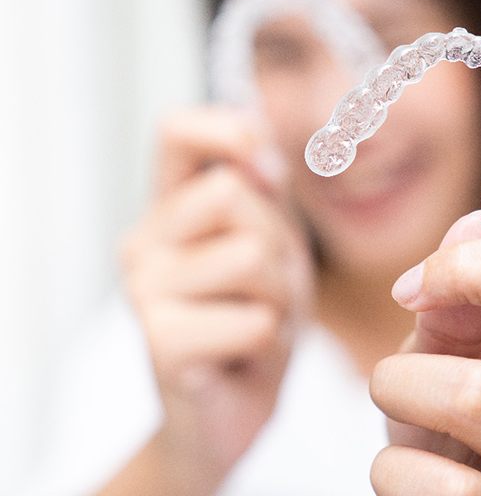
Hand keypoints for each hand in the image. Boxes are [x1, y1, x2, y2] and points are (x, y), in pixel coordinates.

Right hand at [118, 106, 312, 492]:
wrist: (230, 406)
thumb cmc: (252, 314)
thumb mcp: (271, 240)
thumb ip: (264, 188)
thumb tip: (258, 144)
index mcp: (170, 207)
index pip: (177, 130)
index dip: (227, 131)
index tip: (265, 172)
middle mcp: (144, 240)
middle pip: (233, 193)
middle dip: (277, 242)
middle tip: (267, 285)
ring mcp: (144, 290)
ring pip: (252, 255)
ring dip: (280, 295)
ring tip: (257, 319)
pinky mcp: (159, 344)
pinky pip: (254, 319)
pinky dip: (269, 341)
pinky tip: (242, 355)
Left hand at [369, 210, 480, 494]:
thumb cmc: (457, 422)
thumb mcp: (450, 355)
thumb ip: (459, 298)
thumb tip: (480, 217)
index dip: (471, 267)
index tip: (410, 286)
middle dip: (408, 370)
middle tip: (391, 377)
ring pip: (457, 434)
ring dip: (397, 410)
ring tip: (400, 418)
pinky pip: (429, 493)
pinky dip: (392, 473)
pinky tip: (407, 473)